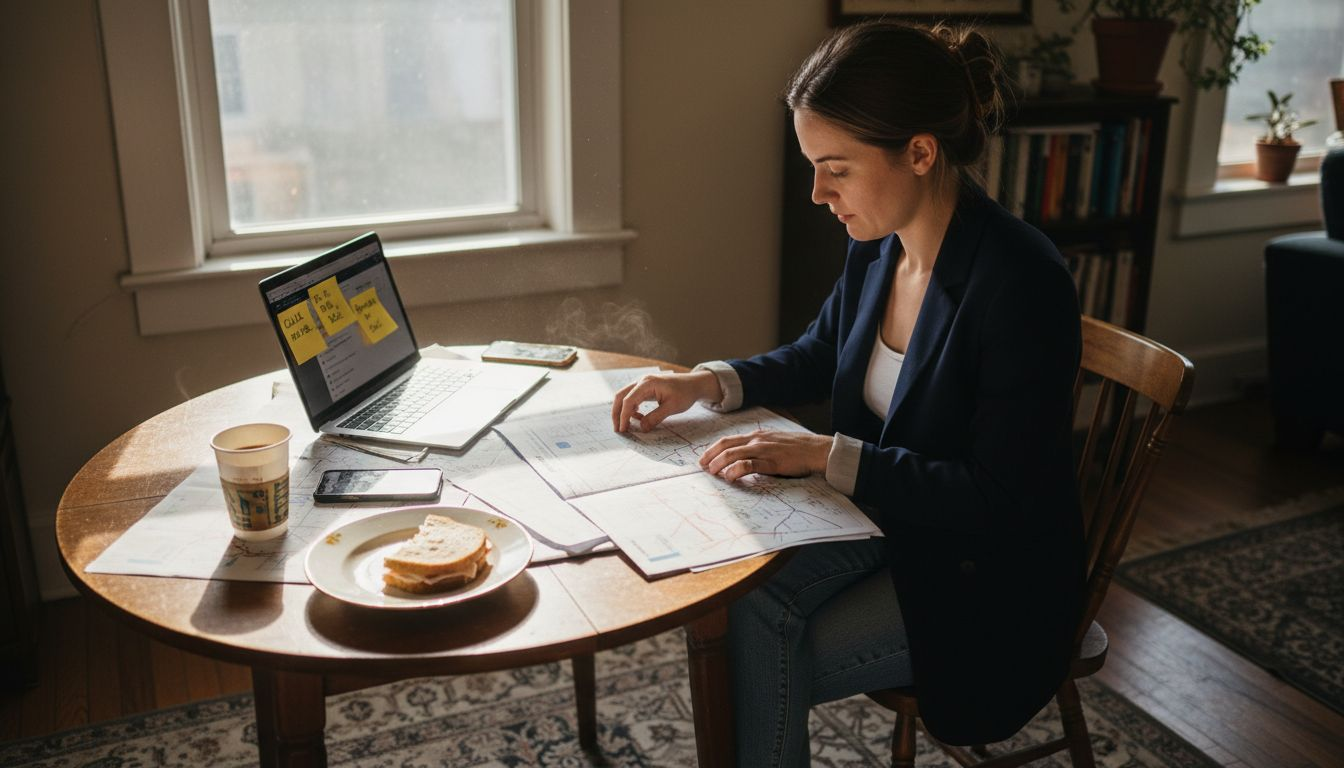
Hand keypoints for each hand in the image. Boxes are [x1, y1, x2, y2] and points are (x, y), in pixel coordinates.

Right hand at [611, 370, 721, 432]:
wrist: (694, 384)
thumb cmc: (685, 393)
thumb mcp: (671, 407)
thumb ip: (655, 417)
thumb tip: (641, 428)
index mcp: (647, 383)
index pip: (628, 400)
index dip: (623, 416)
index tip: (623, 430)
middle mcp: (642, 381)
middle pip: (621, 396)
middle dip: (617, 413)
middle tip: (618, 429)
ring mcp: (643, 384)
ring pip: (625, 397)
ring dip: (623, 411)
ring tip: (626, 426)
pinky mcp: (646, 389)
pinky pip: (633, 398)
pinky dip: (632, 409)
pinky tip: (639, 418)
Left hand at [699, 430, 831, 481]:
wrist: (816, 450)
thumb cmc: (797, 448)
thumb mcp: (774, 442)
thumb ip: (759, 447)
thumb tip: (745, 457)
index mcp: (756, 436)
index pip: (728, 440)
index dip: (713, 449)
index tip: (704, 458)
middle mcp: (757, 440)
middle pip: (726, 446)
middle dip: (711, 456)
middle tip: (702, 467)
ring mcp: (763, 450)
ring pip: (733, 454)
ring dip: (719, 464)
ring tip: (712, 473)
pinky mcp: (771, 462)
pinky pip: (748, 465)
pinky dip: (736, 470)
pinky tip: (730, 477)